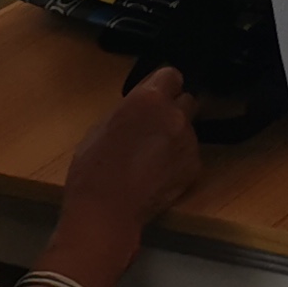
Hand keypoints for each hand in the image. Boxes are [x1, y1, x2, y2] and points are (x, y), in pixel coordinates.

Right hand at [59, 67, 202, 240]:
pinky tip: (160, 175)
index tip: (156, 97)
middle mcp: (175, 114)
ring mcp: (188, 141)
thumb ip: (129, 111)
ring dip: (176, 137)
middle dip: (173, 110)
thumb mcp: (102, 127)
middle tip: (155, 128)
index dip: (163, 87)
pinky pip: (189, 155)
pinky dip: (179, 161)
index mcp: (149, 98)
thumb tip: (139, 110)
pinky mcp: (194, 166)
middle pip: (186, 100)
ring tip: (154, 158)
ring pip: (188, 130)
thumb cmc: (92, 169)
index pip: (171, 75)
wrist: (106, 211)